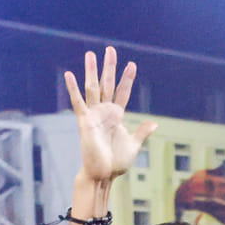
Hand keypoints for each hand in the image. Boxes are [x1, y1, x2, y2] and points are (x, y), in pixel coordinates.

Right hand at [64, 47, 156, 183]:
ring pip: (92, 88)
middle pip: (107, 84)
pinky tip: (69, 74)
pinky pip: (78, 102)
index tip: (132, 64)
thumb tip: (154, 123)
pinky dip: (73, 88)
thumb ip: (142, 132)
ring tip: (91, 54)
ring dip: (92, 71)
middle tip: (110, 49)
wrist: (103, 175)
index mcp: (116, 115)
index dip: (127, 79)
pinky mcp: (85, 122)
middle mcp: (104, 112)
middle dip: (109, 67)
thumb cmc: (116, 162)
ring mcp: (94, 115)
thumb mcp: (133, 145)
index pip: (122, 92)